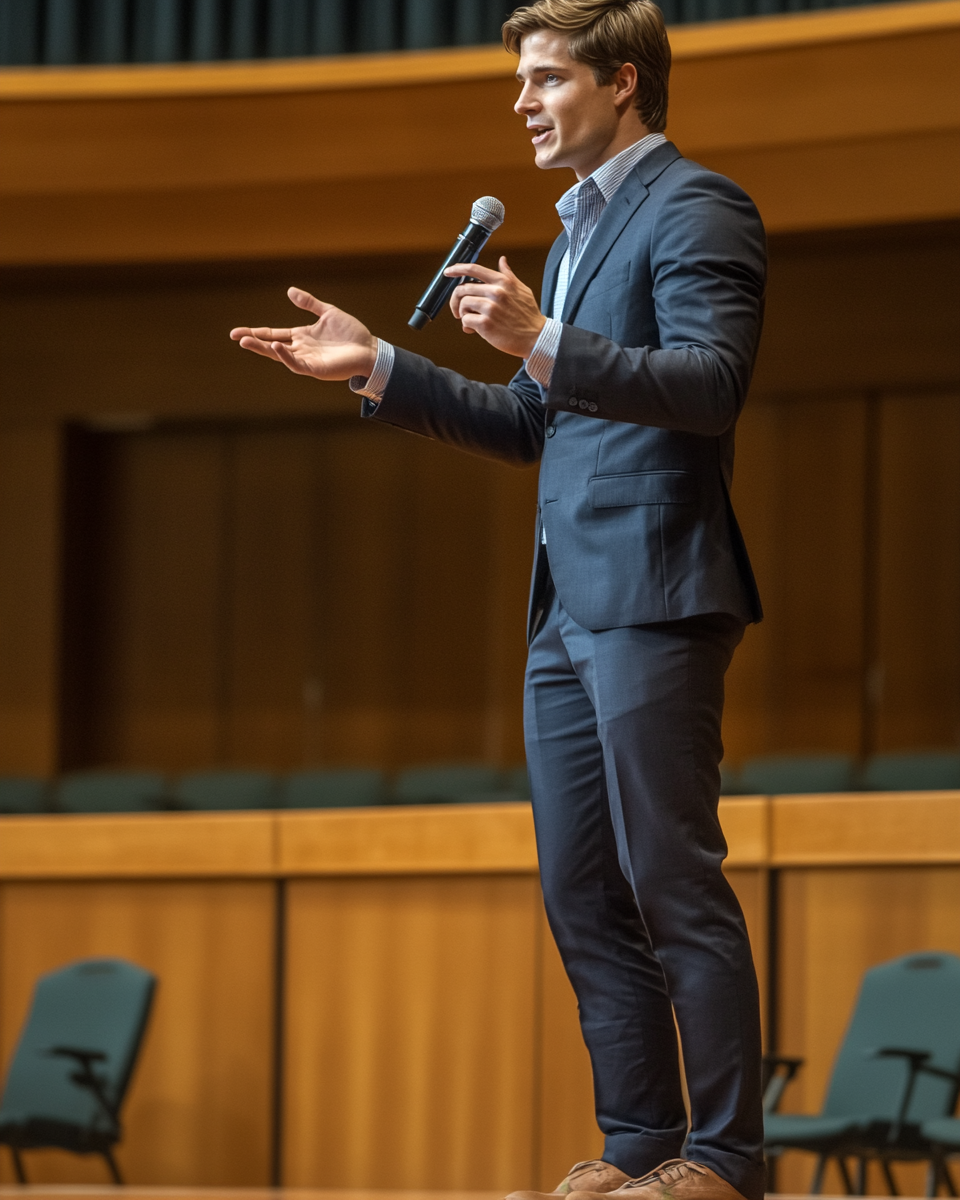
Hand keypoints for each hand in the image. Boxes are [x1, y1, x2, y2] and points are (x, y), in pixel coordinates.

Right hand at [230, 287, 377, 379]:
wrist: (369, 350)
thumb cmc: (352, 334)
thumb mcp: (328, 313)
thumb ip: (309, 303)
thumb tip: (290, 291)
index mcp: (302, 336)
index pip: (274, 334)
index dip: (256, 332)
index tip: (238, 331)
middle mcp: (301, 349)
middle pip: (271, 345)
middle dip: (253, 341)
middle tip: (235, 337)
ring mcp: (307, 360)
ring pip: (280, 356)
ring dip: (263, 349)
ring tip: (247, 342)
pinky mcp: (316, 369)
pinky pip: (296, 364)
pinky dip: (285, 356)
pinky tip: (275, 347)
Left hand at [446, 257, 545, 356]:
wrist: (536, 338)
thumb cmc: (528, 316)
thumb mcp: (522, 290)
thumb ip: (509, 275)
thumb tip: (502, 260)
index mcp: (502, 282)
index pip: (474, 269)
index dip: (457, 269)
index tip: (448, 272)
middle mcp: (496, 292)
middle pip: (463, 289)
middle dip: (456, 300)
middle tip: (458, 310)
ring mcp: (490, 308)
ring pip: (463, 304)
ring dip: (463, 314)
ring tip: (471, 321)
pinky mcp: (486, 324)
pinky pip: (466, 321)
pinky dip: (467, 326)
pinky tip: (474, 330)